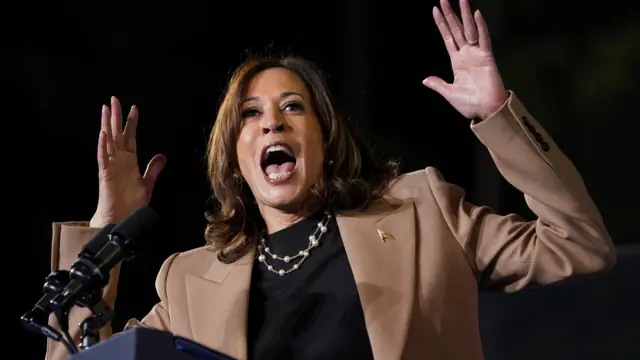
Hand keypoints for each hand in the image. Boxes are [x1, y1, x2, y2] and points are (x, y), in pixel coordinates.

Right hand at [90, 96, 166, 227]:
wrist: (121, 218)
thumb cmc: (131, 203)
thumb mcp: (147, 183)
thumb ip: (153, 169)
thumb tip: (162, 156)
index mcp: (128, 161)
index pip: (129, 137)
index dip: (131, 123)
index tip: (134, 108)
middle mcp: (119, 160)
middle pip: (117, 133)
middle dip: (116, 116)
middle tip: (115, 99)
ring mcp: (111, 165)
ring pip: (108, 140)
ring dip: (107, 125)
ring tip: (106, 109)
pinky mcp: (105, 174)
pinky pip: (103, 157)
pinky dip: (103, 145)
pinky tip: (103, 134)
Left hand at [423, 0, 508, 119]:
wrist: (485, 111)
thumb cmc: (470, 104)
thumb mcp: (449, 93)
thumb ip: (438, 84)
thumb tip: (425, 80)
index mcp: (457, 61)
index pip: (447, 38)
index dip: (442, 24)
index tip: (435, 10)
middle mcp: (466, 54)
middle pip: (456, 29)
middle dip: (450, 14)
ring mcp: (477, 54)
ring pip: (469, 30)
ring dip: (465, 15)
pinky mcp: (487, 58)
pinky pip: (484, 39)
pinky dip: (481, 27)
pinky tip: (477, 14)